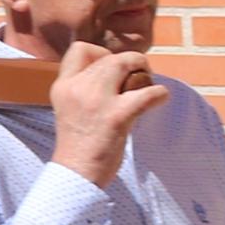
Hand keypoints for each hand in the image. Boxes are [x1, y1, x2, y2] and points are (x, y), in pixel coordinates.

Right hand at [46, 39, 170, 186]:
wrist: (75, 175)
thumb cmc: (78, 146)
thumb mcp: (70, 109)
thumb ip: (85, 91)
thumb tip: (118, 77)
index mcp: (63, 86)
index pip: (80, 50)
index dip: (100, 53)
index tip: (110, 70)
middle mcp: (77, 88)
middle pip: (109, 57)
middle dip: (130, 62)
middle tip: (140, 75)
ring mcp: (96, 100)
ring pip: (126, 64)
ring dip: (144, 71)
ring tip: (149, 84)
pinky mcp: (116, 116)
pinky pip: (146, 93)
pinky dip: (159, 93)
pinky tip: (161, 98)